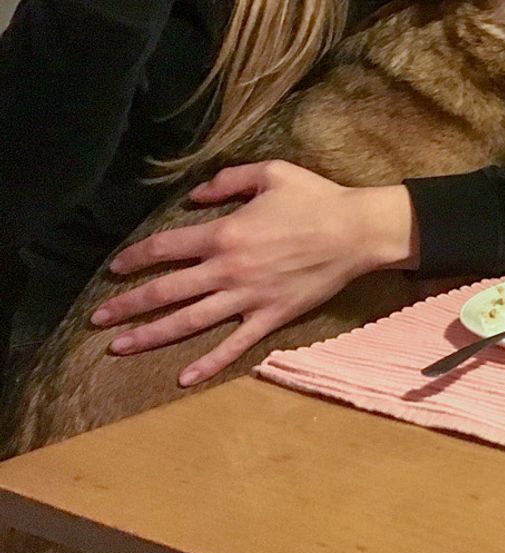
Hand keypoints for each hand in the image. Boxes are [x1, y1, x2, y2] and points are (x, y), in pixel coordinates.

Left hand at [92, 161, 417, 386]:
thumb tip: (195, 196)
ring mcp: (248, 297)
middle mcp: (228, 270)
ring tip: (120, 347)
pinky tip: (184, 379)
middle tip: (98, 319)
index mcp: (225, 234)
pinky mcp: (270, 316)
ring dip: (151, 335)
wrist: (358, 231)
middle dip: (128, 306)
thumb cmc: (316, 199)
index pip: (166, 248)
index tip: (115, 268)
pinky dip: (208, 363)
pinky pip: (234, 344)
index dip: (136, 258)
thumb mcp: (272, 173)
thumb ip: (228, 181)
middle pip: (166, 291)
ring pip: (189, 321)